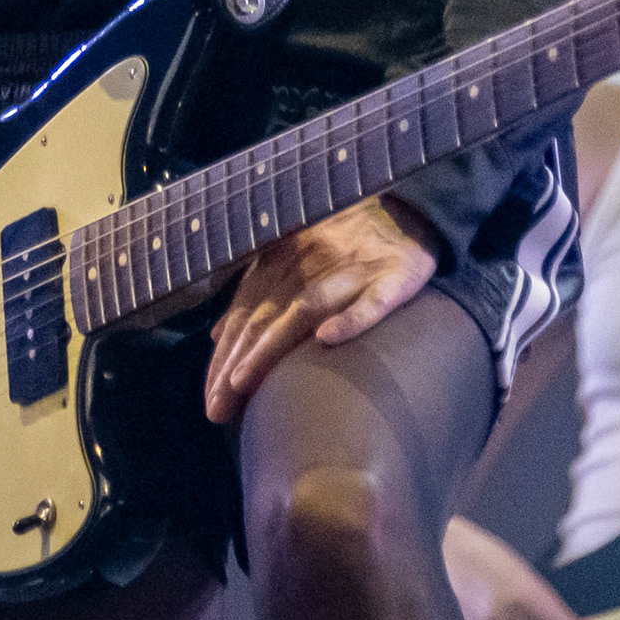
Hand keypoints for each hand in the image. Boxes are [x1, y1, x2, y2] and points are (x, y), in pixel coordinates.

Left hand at [200, 195, 437, 421]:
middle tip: (216, 408)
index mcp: (285, 258)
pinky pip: (373, 301)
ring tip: (243, 381)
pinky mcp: (396, 277)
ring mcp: (354, 270)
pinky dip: (350, 319)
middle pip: (265, 314)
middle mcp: (313, 262)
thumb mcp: (295, 260)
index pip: (246, 312)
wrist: (409, 211)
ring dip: (271, 346)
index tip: (210, 398)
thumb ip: (257, 295)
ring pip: (305, 308)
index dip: (224, 355)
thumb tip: (218, 334)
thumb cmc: (346, 245)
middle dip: (234, 362)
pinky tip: (327, 339)